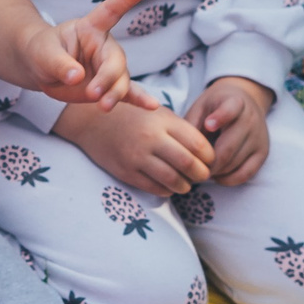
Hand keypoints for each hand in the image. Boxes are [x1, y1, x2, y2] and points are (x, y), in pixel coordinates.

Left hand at [22, 0, 160, 112]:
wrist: (41, 70)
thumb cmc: (41, 53)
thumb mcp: (42, 54)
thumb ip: (58, 63)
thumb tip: (76, 76)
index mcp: (89, 28)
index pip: (108, 12)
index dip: (124, 0)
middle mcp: (103, 47)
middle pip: (115, 61)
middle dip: (108, 78)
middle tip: (93, 94)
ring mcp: (108, 68)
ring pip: (121, 80)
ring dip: (114, 94)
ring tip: (103, 106)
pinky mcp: (108, 87)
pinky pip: (127, 93)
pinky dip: (139, 100)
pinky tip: (152, 105)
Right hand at [56, 97, 216, 197]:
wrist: (92, 121)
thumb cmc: (132, 116)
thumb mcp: (158, 113)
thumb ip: (181, 129)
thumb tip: (207, 153)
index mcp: (163, 121)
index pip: (198, 144)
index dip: (210, 157)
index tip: (210, 161)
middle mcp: (151, 138)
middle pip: (188, 164)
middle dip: (201, 174)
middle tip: (203, 176)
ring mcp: (137, 156)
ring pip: (173, 180)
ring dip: (185, 186)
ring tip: (187, 183)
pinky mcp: (126, 172)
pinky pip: (155, 188)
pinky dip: (167, 190)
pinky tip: (169, 186)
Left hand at [183, 76, 273, 185]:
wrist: (246, 101)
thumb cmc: (216, 107)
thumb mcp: (202, 106)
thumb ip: (192, 123)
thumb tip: (181, 149)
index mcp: (235, 102)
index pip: (230, 109)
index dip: (220, 117)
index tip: (208, 125)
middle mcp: (251, 119)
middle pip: (228, 147)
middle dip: (207, 162)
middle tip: (191, 168)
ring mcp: (259, 137)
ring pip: (235, 163)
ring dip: (216, 171)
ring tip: (201, 170)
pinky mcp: (263, 153)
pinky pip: (246, 173)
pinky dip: (229, 179)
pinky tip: (217, 176)